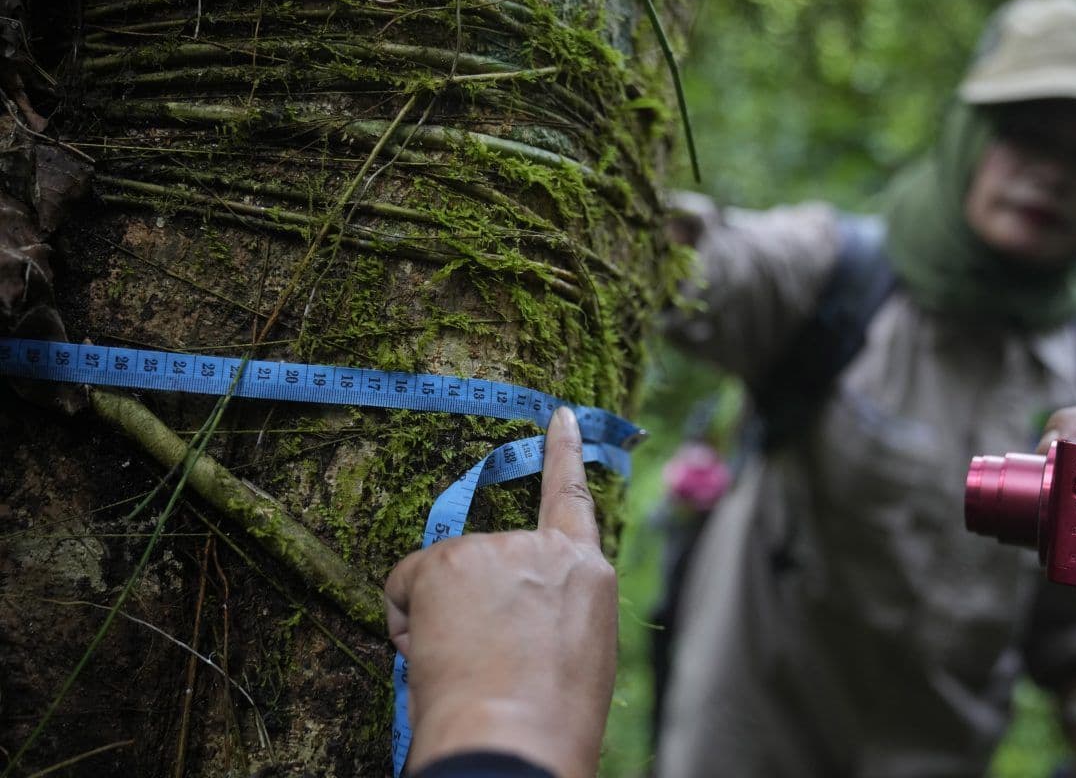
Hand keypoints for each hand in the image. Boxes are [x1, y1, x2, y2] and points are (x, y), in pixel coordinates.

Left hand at [384, 406, 617, 777]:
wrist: (514, 742)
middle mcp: (544, 550)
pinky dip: (405, 621)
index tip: (559, 416)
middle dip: (469, 605)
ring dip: (440, 620)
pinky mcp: (446, 561)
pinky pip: (404, 587)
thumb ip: (549, 612)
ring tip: (468, 669)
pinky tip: (435, 655)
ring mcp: (494, 549)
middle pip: (486, 562)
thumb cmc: (546, 724)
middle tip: (481, 661)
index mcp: (587, 576)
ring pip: (443, 580)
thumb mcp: (575, 657)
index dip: (564, 455)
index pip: (574, 501)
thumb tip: (508, 618)